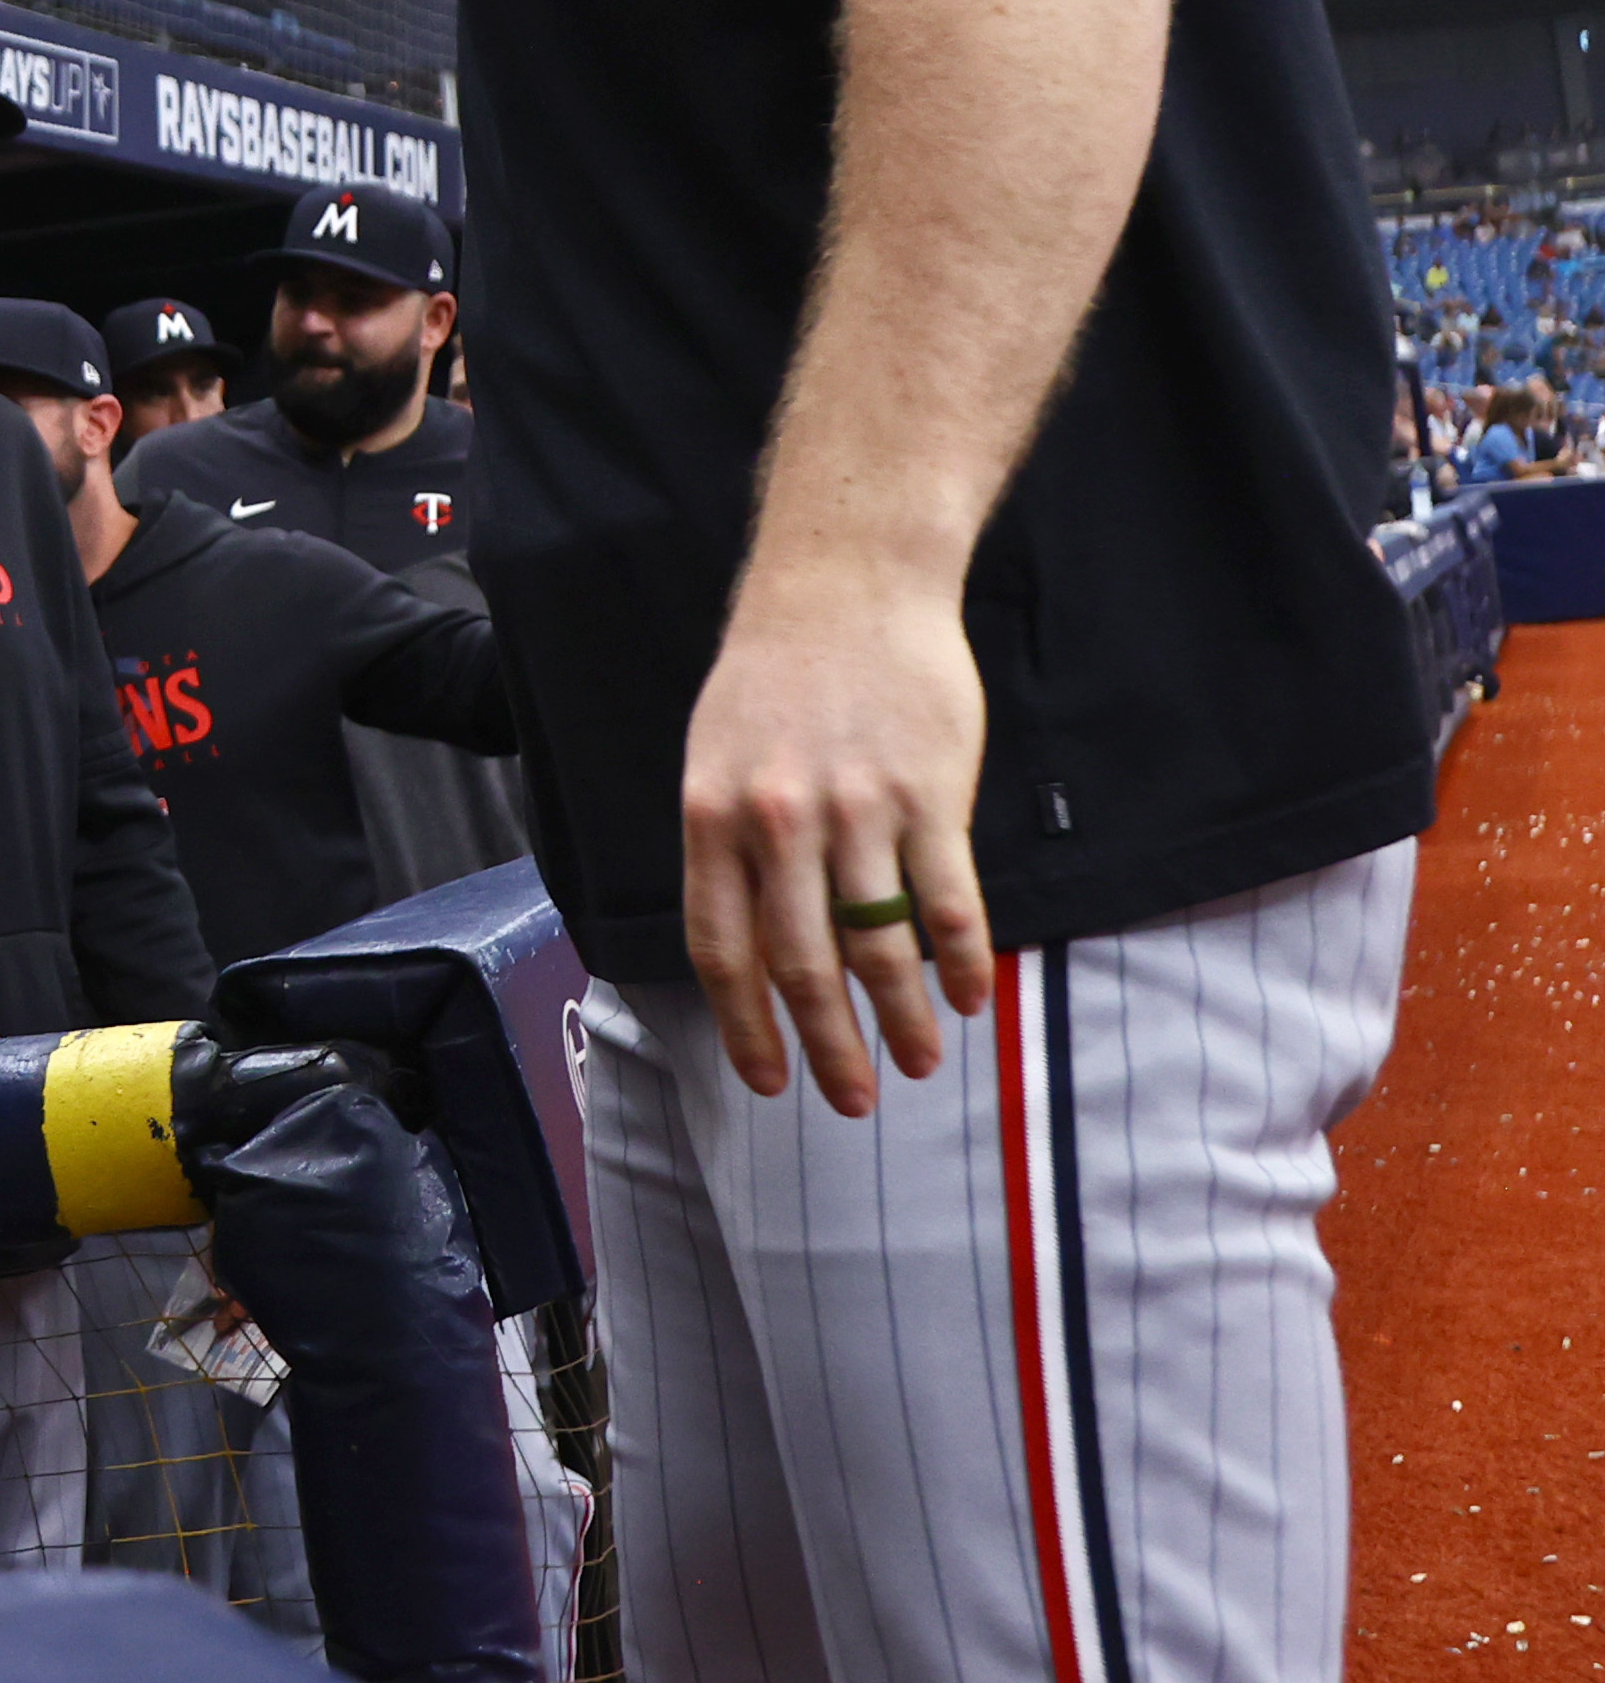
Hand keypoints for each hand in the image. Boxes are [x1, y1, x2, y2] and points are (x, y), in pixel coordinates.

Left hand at [676, 565, 998, 1115]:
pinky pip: (948, 903)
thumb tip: (745, 946)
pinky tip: (969, 997)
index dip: (746, 1027)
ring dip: (905, 1020)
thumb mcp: (716, 756)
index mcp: (713, 817)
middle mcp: (779, 823)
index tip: (769, 1080)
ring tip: (920, 1061)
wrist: (848, 582)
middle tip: (852, 1099)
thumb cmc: (776, 674)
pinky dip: (961, 962)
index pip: (721, 951)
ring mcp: (857, 811)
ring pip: (881, 948)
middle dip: (829, 1047)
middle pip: (803, 966)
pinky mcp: (930, 796)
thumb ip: (728, 847)